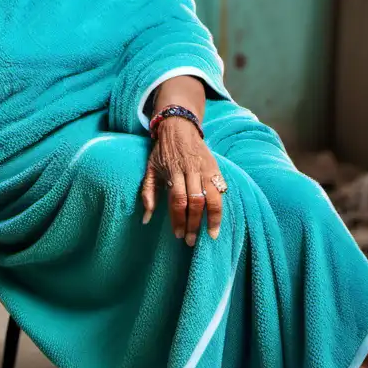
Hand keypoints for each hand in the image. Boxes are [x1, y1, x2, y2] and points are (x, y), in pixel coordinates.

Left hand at [139, 117, 224, 244]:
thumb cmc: (162, 151)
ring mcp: (205, 169)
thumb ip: (147, 193)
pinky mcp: (215, 167)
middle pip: (195, 201)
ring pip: (212, 197)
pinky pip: (221, 189)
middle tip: (190, 240)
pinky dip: (220, 205)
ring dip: (213, 218)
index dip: (179, 219)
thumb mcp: (150, 169)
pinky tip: (218, 219)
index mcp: (173, 172)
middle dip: (194, 223)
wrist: (179, 126)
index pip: (177, 200)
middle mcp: (191, 170)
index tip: (177, 234)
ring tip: (211, 234)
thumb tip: (146, 218)